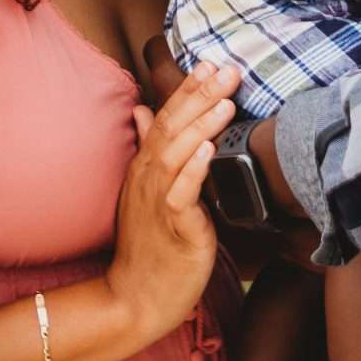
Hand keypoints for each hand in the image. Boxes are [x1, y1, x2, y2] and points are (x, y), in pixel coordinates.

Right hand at [106, 61, 237, 341]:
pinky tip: (210, 150)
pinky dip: (194, 169)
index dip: (188, 90)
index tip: (210, 63)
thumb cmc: (147, 246)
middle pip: (172, 128)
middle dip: (200, 95)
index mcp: (145, 168)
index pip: (166, 118)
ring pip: (176, 154)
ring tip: (225, 100)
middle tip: (226, 68)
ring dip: (201, 125)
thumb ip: (147, 148)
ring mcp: (158, 203)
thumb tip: (145, 111)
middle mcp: (148, 179)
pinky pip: (181, 194)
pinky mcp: (173, 229)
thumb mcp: (143, 191)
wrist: (134, 298)